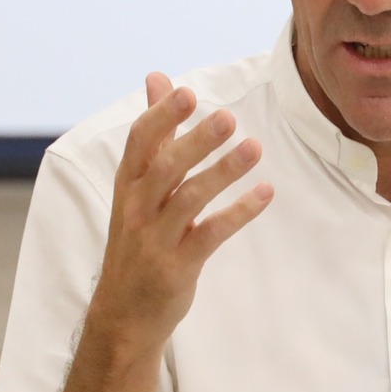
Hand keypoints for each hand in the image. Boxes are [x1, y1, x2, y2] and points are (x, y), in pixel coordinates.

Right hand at [91, 72, 273, 346]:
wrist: (124, 312)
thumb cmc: (138, 238)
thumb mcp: (137, 186)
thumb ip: (153, 134)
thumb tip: (157, 78)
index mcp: (128, 184)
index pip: (140, 142)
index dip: (162, 117)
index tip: (187, 93)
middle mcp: (138, 208)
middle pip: (165, 167)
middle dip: (196, 141)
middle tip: (228, 117)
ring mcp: (157, 238)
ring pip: (189, 198)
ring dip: (224, 171)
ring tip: (255, 148)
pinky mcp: (178, 265)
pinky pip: (211, 233)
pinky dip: (240, 211)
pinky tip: (266, 192)